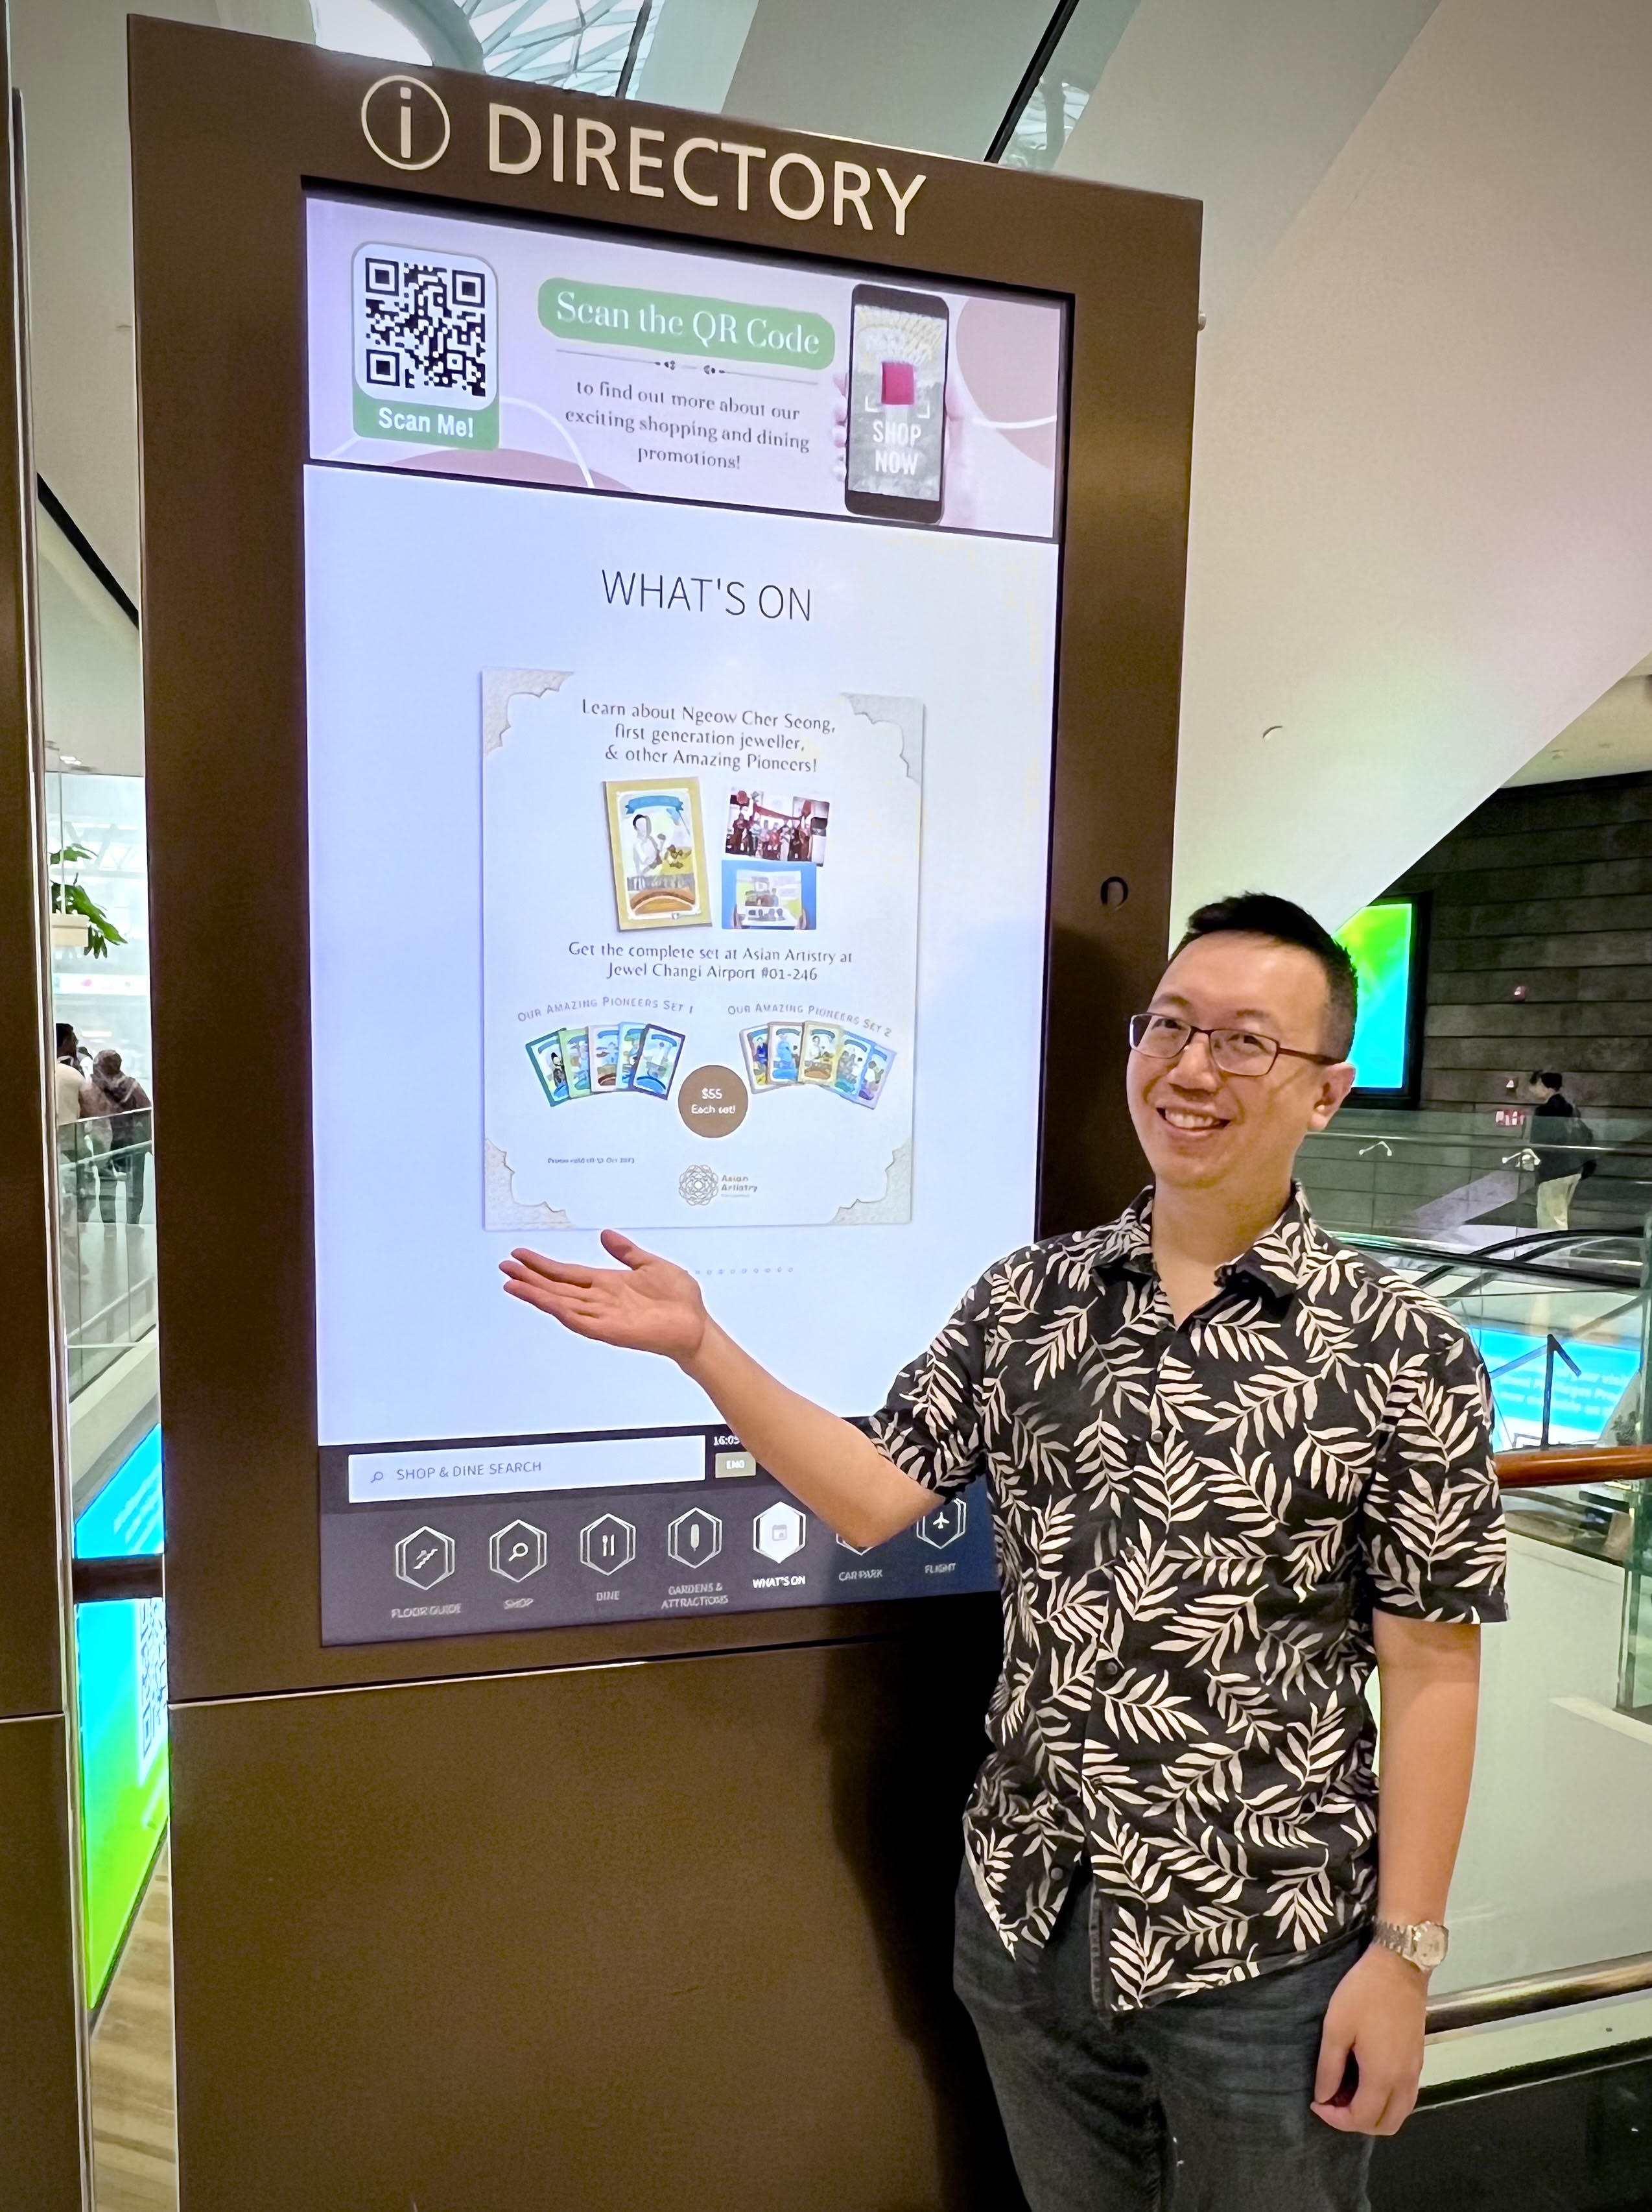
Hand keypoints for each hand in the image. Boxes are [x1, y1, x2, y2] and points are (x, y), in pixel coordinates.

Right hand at [500, 1231, 708, 1364]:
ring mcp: (603, 1316)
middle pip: (557, 1288)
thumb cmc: (679, 1299)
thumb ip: (626, 1251)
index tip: (520, 1256)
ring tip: (512, 1284)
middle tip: (504, 1266)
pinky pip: (581, 1322)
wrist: (696, 1325)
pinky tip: (546, 1303)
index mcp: (606, 1284)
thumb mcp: (650, 1264)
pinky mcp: (611, 1331)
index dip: (542, 1265)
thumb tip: (605, 1234)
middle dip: (530, 1278)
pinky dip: (562, 1312)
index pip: (566, 1273)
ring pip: (562, 1304)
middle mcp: (599, 1300)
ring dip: (537, 1295)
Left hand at [1311, 1945, 1425, 2136]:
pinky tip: (1367, 2080)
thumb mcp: (1336, 2027)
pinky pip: (1405, 2098)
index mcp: (1382, 2077)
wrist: (1400, 1967)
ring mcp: (1415, 2072)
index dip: (1336, 2119)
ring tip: (1348, 2092)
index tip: (1317, 2103)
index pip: (1362, 2118)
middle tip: (1333, 2101)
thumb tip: (1324, 2098)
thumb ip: (1329, 2068)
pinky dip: (1387, 2101)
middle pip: (1385, 2125)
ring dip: (1374, 2113)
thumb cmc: (1363, 1994)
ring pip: (1399, 2114)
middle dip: (1356, 2122)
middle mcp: (1404, 2082)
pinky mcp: (1419, 2060)